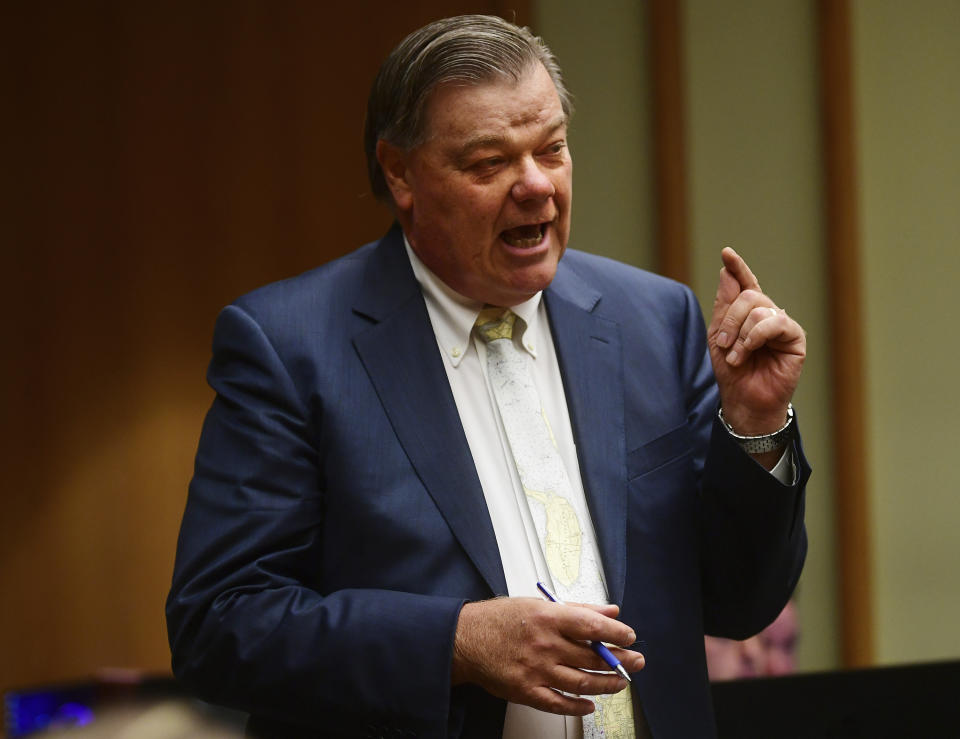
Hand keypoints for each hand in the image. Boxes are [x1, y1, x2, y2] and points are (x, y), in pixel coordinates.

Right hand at [451, 597, 644, 714]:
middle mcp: (545, 644)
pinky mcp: (526, 691)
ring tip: (621, 682)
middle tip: (636, 662)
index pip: (593, 627)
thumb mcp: (538, 604)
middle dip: (620, 661)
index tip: (630, 637)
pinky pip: (559, 704)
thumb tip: (609, 612)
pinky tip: (591, 704)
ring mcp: (536, 670)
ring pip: (582, 682)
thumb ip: (577, 609)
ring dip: (607, 684)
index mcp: (548, 618)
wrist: (465, 640)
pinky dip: (579, 706)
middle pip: (592, 658)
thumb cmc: (500, 619)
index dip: (617, 634)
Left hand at [709, 248, 805, 438]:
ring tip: (736, 356)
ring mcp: (782, 324)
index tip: (726, 253)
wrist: (744, 399)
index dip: (738, 267)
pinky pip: (775, 322)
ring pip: (759, 308)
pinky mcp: (795, 337)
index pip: (745, 284)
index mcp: (748, 313)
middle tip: (722, 344)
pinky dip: (756, 336)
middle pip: (748, 295)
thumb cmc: (732, 372)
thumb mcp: (719, 336)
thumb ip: (724, 305)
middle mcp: (767, 315)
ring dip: (740, 334)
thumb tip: (727, 273)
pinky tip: (749, 350)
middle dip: (730, 319)